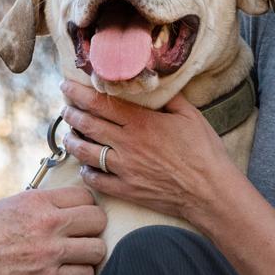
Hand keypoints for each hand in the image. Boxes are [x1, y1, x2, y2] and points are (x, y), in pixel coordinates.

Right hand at [0, 186, 106, 274]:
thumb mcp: (7, 207)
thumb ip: (36, 206)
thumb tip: (59, 208)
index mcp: (36, 201)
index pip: (85, 196)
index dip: (85, 208)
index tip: (79, 219)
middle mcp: (47, 223)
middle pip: (98, 220)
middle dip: (93, 230)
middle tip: (83, 239)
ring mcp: (49, 252)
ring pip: (97, 249)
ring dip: (91, 256)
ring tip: (78, 260)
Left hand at [59, 80, 239, 222]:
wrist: (210, 191)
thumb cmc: (205, 152)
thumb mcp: (190, 115)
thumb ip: (168, 97)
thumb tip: (154, 82)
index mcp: (141, 122)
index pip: (100, 103)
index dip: (79, 93)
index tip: (67, 86)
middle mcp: (127, 144)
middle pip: (87, 125)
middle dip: (71, 114)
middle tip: (65, 108)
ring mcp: (124, 169)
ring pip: (86, 152)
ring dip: (72, 142)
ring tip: (68, 135)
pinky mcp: (126, 189)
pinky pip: (96, 180)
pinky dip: (86, 172)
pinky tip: (85, 166)